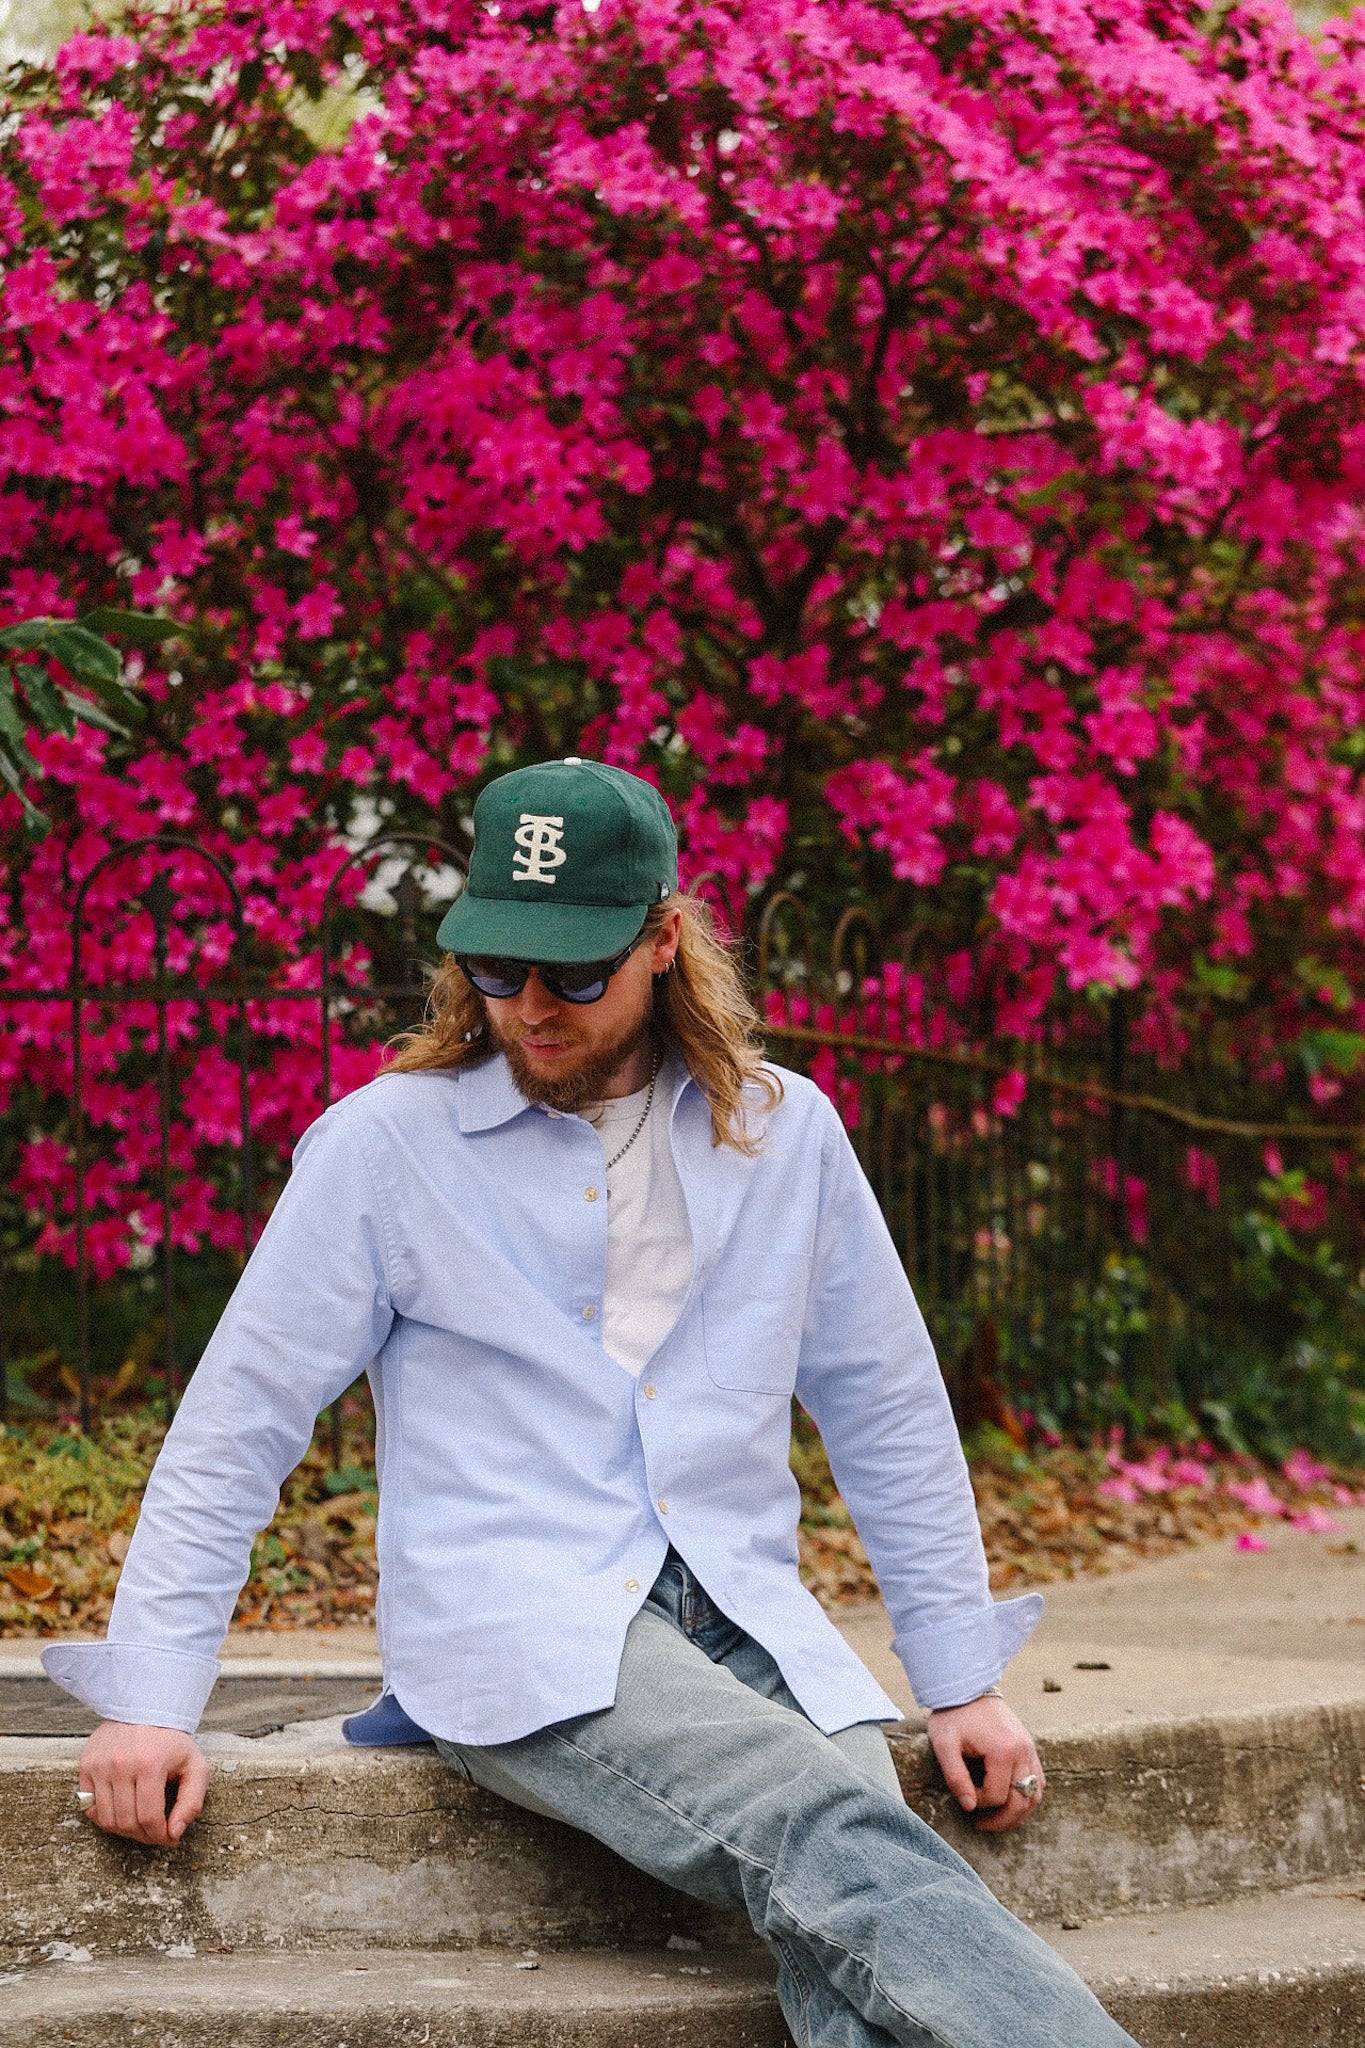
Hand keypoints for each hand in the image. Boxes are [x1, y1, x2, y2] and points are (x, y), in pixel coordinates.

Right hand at [78, 1719, 208, 1847]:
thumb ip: (192, 1801)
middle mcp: (120, 1765)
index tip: (169, 1837)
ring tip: (140, 1823)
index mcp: (149, 1764)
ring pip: (107, 1820)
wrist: (143, 1710)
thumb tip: (175, 1833)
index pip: (149, 1818)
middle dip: (144, 1836)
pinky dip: (105, 1817)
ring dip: (125, 1830)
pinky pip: (90, 1808)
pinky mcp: (86, 1766)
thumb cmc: (171, 1742)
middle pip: (127, 1822)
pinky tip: (122, 1810)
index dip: (160, 1836)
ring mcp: (99, 1766)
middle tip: (155, 1832)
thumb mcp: (195, 1765)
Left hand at [927, 1693, 1044, 1833]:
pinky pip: (1037, 1780)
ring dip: (1017, 1812)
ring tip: (996, 1818)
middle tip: (980, 1825)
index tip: (962, 1792)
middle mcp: (1023, 1751)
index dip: (977, 1801)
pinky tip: (1008, 1798)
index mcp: (1003, 1750)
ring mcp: (1030, 1748)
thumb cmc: (953, 1714)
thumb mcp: (944, 1744)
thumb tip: (970, 1807)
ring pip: (1034, 1794)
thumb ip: (955, 1777)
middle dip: (1001, 1820)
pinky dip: (1026, 1794)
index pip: (996, 1796)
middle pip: (1021, 1801)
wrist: (967, 1686)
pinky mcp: (1030, 1746)